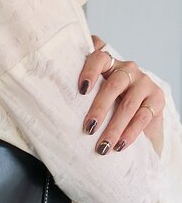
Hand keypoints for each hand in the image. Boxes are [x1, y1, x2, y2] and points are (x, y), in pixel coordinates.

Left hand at [78, 35, 164, 154]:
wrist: (140, 118)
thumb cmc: (107, 105)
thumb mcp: (92, 95)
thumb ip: (78, 90)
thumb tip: (45, 103)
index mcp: (108, 63)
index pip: (99, 56)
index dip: (90, 70)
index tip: (81, 89)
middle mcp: (127, 69)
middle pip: (113, 85)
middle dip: (99, 108)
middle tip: (88, 128)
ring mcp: (144, 82)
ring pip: (128, 104)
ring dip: (114, 127)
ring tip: (102, 146)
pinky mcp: (157, 99)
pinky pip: (143, 117)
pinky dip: (130, 133)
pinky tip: (119, 145)